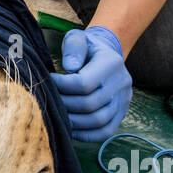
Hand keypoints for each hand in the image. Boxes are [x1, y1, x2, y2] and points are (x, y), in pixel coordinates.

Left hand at [51, 26, 131, 142]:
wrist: (105, 56)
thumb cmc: (86, 48)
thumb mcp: (77, 38)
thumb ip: (73, 47)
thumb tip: (70, 67)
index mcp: (111, 62)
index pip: (85, 83)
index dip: (62, 86)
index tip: (49, 81)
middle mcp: (122, 83)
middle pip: (90, 104)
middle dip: (65, 105)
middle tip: (50, 100)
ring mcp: (123, 101)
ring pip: (98, 121)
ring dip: (73, 121)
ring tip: (58, 113)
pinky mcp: (121, 114)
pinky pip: (105, 131)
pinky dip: (86, 134)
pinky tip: (70, 127)